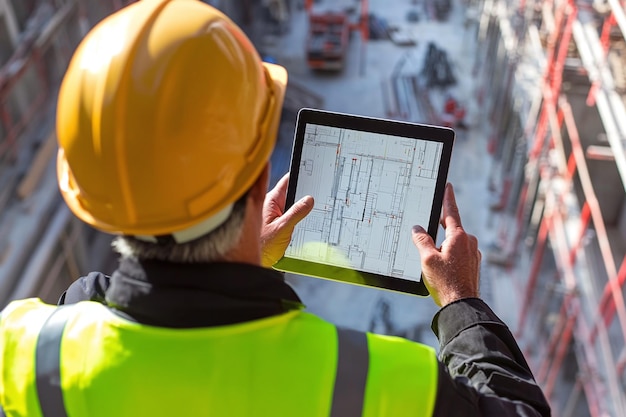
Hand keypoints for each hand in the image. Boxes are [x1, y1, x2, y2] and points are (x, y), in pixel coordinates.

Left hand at [260, 173, 313, 266]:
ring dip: (301, 207)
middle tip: (318, 192)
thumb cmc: (262, 246)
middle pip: (291, 193)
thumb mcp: (283, 228)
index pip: (286, 181)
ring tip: (315, 208)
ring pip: (291, 206)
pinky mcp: (276, 224)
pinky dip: (298, 217)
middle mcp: (272, 205)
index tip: (310, 170)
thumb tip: (309, 199)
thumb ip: (296, 213)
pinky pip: (290, 216)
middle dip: (303, 193)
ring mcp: (274, 215)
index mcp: (271, 201)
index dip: (298, 174)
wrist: (251, 262)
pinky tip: (305, 223)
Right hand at [411, 183, 480, 306]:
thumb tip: (418, 229)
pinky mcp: (474, 264)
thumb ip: (421, 240)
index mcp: (458, 237)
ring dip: (443, 245)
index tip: (448, 186)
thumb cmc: (445, 283)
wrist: (462, 305)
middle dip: (438, 229)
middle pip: (450, 228)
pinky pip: (459, 253)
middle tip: (426, 231)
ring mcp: (473, 253)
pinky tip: (442, 267)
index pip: (451, 212)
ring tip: (433, 261)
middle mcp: (469, 242)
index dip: (447, 198)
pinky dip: (449, 255)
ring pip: (454, 242)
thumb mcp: (427, 259)